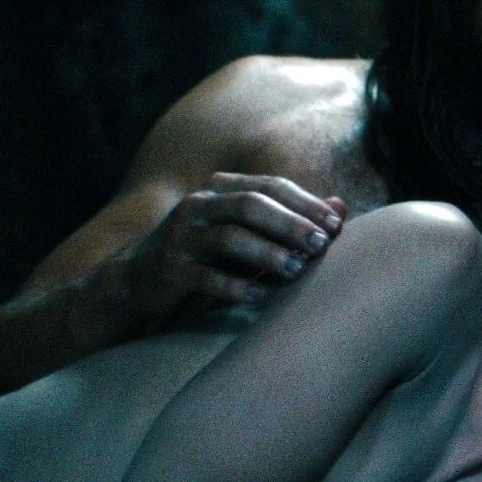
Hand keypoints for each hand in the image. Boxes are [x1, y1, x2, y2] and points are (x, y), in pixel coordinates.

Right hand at [118, 173, 346, 314]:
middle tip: (320, 244)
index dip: (304, 203)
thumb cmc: (209, 256)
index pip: (270, 186)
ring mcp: (181, 235)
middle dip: (289, 224)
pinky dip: (235, 285)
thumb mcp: (250, 235)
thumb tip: (341, 206)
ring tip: (295, 269)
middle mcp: (199, 206)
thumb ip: (293, 220)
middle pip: (250, 205)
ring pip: (228, 237)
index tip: (335, 224)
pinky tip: (261, 295)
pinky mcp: (168, 268)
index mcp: (222, 191)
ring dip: (266, 253)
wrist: (140, 281)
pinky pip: (204, 275)